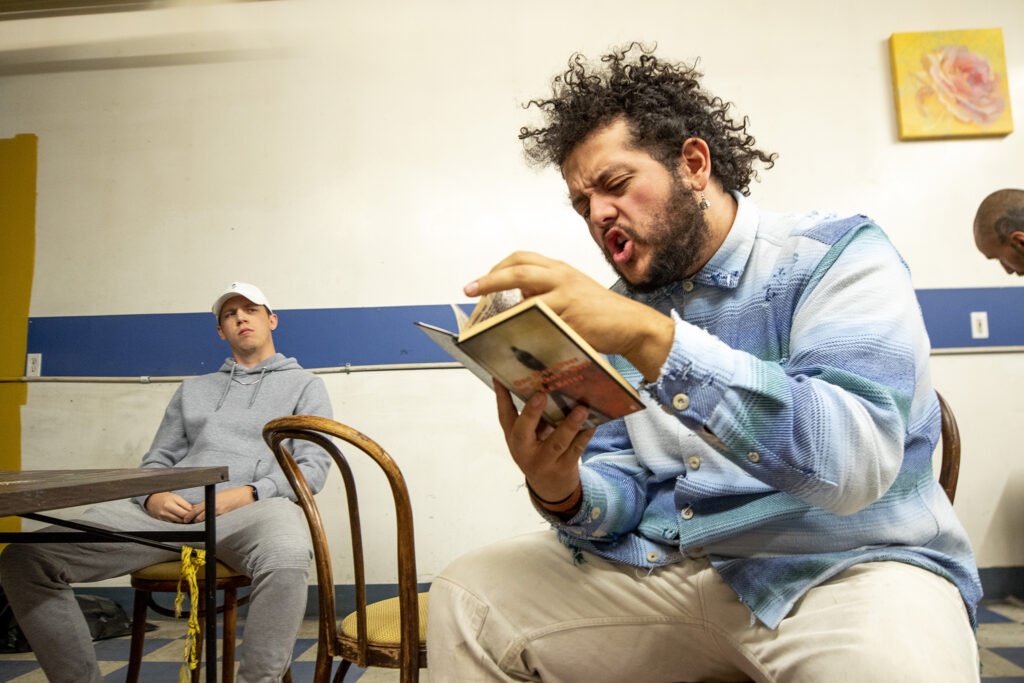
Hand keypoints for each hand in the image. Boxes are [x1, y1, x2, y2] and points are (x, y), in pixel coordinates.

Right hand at [144, 492, 193, 522]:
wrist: (151, 500)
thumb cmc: (165, 498)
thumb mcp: (176, 497)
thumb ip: (184, 504)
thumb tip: (192, 511)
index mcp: (173, 500)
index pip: (187, 509)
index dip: (192, 512)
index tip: (192, 513)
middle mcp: (168, 507)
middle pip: (183, 516)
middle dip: (187, 517)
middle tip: (189, 517)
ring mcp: (163, 514)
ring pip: (178, 521)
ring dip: (182, 520)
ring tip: (182, 517)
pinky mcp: (160, 519)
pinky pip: (171, 523)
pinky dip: (175, 522)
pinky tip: (175, 518)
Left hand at [182, 486, 256, 523]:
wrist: (245, 496)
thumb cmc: (232, 494)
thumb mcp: (218, 495)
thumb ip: (208, 502)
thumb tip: (198, 507)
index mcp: (212, 500)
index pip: (196, 510)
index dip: (189, 515)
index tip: (185, 519)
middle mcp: (215, 508)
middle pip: (199, 518)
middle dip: (193, 520)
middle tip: (189, 522)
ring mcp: (220, 514)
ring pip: (205, 520)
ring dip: (200, 522)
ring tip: (196, 523)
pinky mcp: (225, 518)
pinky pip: (214, 521)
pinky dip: (210, 522)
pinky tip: (208, 522)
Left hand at [465, 252, 674, 380]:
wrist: (630, 324)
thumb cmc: (600, 311)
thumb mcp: (571, 291)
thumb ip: (546, 291)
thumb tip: (519, 297)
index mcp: (559, 268)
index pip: (521, 258)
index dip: (497, 268)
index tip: (479, 282)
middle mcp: (561, 277)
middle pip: (518, 270)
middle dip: (489, 280)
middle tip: (470, 290)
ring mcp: (566, 297)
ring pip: (526, 297)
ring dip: (503, 310)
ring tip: (488, 323)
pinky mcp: (572, 318)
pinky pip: (542, 323)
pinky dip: (526, 330)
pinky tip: (515, 340)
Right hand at [495, 381, 592, 502]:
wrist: (550, 488)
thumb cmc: (538, 451)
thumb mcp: (527, 438)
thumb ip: (531, 418)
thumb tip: (543, 385)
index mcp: (514, 438)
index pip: (504, 416)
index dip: (501, 396)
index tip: (500, 378)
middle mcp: (524, 450)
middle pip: (523, 432)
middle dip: (531, 413)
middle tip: (541, 394)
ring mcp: (544, 461)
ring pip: (557, 442)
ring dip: (570, 425)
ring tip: (581, 409)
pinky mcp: (564, 468)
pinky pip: (577, 449)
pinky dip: (586, 434)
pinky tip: (594, 422)